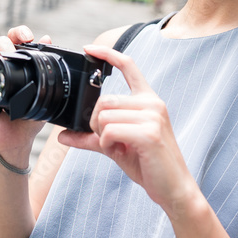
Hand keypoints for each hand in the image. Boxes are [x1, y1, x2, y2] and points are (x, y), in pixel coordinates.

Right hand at [0, 26, 53, 163]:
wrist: (17, 142)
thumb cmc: (28, 116)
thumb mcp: (42, 94)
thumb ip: (44, 70)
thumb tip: (49, 39)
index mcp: (17, 65)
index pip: (15, 42)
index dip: (19, 34)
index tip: (29, 36)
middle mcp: (1, 69)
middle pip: (0, 44)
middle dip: (8, 39)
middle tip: (19, 42)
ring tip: (6, 57)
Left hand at [57, 45, 198, 214]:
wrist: (174, 189)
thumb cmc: (149, 165)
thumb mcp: (117, 146)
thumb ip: (91, 137)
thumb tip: (63, 136)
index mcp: (148, 100)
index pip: (129, 66)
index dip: (108, 54)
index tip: (89, 48)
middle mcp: (152, 103)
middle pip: (104, 101)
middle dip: (96, 124)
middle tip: (110, 141)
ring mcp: (152, 117)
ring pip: (104, 116)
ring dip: (102, 136)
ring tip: (119, 148)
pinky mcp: (148, 133)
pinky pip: (109, 131)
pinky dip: (106, 144)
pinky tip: (119, 152)